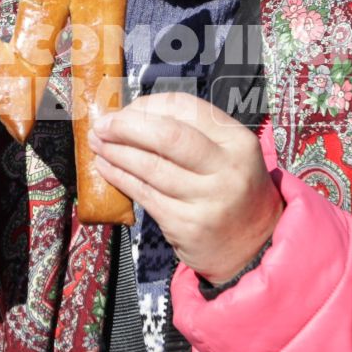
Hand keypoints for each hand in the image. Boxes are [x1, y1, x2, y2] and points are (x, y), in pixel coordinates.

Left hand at [87, 93, 282, 283]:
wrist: (253, 246)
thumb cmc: (232, 191)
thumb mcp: (227, 153)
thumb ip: (191, 132)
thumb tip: (132, 114)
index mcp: (237, 140)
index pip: (185, 108)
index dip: (147, 105)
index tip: (124, 109)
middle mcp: (226, 168)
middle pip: (168, 136)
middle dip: (127, 127)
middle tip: (102, 124)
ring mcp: (207, 199)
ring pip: (151, 166)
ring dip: (116, 152)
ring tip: (97, 143)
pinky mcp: (186, 225)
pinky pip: (144, 194)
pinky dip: (119, 177)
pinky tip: (106, 168)